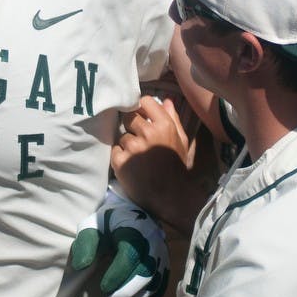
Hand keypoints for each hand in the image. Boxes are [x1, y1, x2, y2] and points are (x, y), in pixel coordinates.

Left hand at [71, 185, 168, 296]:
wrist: (132, 213)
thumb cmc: (107, 221)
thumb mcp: (92, 225)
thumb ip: (85, 243)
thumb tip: (80, 266)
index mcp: (134, 229)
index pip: (129, 255)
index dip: (117, 274)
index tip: (103, 287)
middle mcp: (153, 243)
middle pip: (145, 273)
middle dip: (126, 291)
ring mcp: (162, 255)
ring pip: (154, 283)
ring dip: (135, 296)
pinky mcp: (165, 266)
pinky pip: (160, 287)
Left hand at [112, 98, 205, 235]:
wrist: (170, 196)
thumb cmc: (177, 167)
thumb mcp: (181, 140)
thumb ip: (173, 118)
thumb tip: (166, 100)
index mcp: (164, 125)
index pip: (144, 101)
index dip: (141, 108)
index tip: (141, 115)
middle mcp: (147, 133)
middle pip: (129, 117)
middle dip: (132, 126)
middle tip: (140, 140)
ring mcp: (132, 147)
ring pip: (122, 136)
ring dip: (127, 144)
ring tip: (138, 157)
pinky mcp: (120, 160)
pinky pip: (115, 150)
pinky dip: (120, 156)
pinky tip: (131, 165)